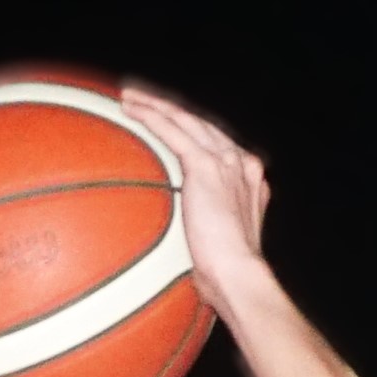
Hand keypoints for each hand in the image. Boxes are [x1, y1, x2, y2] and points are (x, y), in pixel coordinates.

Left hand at [110, 84, 270, 304]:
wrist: (238, 275)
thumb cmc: (225, 278)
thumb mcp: (216, 248)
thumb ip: (201, 233)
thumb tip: (178, 247)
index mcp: (247, 179)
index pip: (216, 145)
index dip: (191, 133)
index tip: (168, 130)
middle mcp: (240, 163)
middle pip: (201, 125)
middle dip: (171, 111)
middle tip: (143, 103)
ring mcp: (227, 161)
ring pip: (186, 120)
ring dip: (156, 106)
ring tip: (129, 98)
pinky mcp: (208, 165)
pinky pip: (174, 131)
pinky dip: (152, 117)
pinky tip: (130, 109)